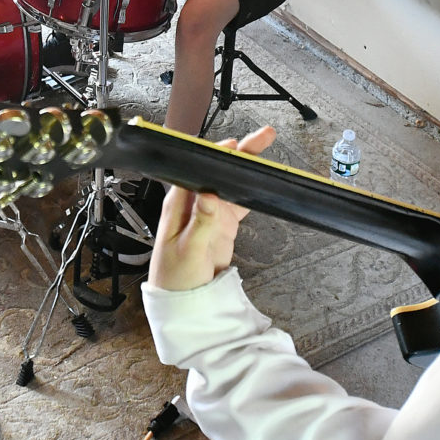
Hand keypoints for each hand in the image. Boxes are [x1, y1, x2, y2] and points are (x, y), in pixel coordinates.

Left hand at [151, 126, 276, 290]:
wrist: (183, 300)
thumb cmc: (174, 277)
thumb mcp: (187, 252)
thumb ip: (200, 224)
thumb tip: (208, 196)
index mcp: (179, 204)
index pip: (198, 170)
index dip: (216, 155)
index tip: (234, 144)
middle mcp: (194, 203)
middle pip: (218, 171)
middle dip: (239, 154)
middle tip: (261, 138)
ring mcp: (209, 213)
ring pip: (231, 183)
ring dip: (248, 169)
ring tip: (265, 151)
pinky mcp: (222, 224)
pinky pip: (238, 202)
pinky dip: (251, 192)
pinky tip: (262, 183)